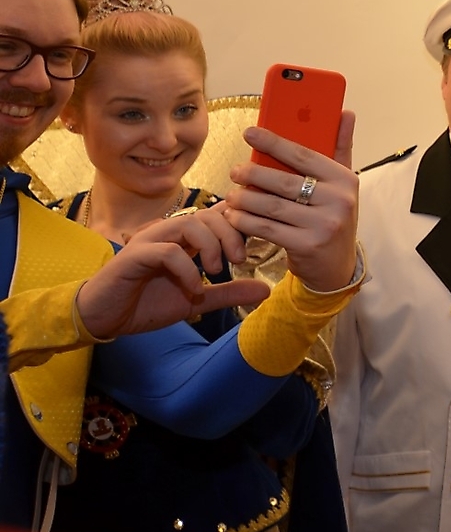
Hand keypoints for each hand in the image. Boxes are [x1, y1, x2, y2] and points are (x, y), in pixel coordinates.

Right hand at [77, 208, 271, 338]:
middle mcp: (168, 233)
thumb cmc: (146, 303)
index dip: (239, 224)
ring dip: (210, 245)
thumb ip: (228, 292)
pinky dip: (187, 268)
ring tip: (217, 271)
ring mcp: (150, 241)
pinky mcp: (134, 256)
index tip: (254, 247)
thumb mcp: (196, 299)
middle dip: (231, 233)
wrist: (104, 317)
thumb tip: (266, 290)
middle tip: (240, 260)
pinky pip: (168, 251)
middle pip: (208, 214)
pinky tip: (194, 287)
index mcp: (184, 239)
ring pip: (189, 224)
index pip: (218, 215)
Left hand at [223, 112, 358, 292]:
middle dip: (253, 174)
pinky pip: (268, 228)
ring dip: (245, 199)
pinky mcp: (307, 245)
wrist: (337, 267)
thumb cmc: (333, 218)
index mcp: (345, 179)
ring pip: (272, 205)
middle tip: (235, 171)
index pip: (304, 155)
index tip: (249, 133)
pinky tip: (235, 216)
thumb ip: (341, 148)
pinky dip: (246, 221)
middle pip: (284, 181)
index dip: (274, 142)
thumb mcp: (343, 185)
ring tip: (232, 195)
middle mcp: (338, 200)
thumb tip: (346, 112)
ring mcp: (323, 224)